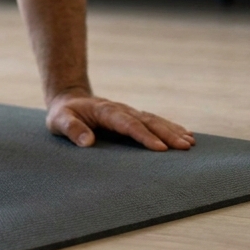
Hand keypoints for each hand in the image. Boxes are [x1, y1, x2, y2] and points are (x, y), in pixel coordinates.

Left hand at [47, 89, 195, 151]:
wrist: (69, 100)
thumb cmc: (64, 114)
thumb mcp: (59, 121)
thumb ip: (71, 129)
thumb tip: (88, 142)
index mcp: (105, 111)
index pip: (127, 124)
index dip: (144, 135)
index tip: (160, 148)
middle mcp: (121, 110)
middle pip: (147, 121)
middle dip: (167, 133)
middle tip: (185, 146)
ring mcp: (129, 112)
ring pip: (154, 120)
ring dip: (172, 131)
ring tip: (191, 143)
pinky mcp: (133, 117)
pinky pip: (154, 122)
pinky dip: (171, 128)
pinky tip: (186, 135)